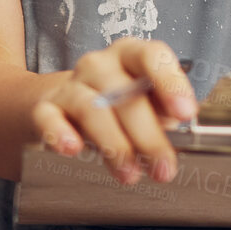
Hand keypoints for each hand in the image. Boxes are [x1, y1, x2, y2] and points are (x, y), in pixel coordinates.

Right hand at [30, 38, 195, 185]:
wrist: (60, 104)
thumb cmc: (115, 104)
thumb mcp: (144, 103)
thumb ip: (164, 112)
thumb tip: (184, 129)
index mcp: (131, 55)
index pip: (152, 56)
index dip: (170, 83)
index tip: (185, 113)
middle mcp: (99, 64)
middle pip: (125, 94)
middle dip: (148, 136)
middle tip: (163, 168)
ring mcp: (70, 85)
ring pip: (92, 109)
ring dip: (114, 145)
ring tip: (130, 174)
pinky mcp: (45, 108)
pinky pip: (49, 118)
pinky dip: (60, 133)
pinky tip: (72, 149)